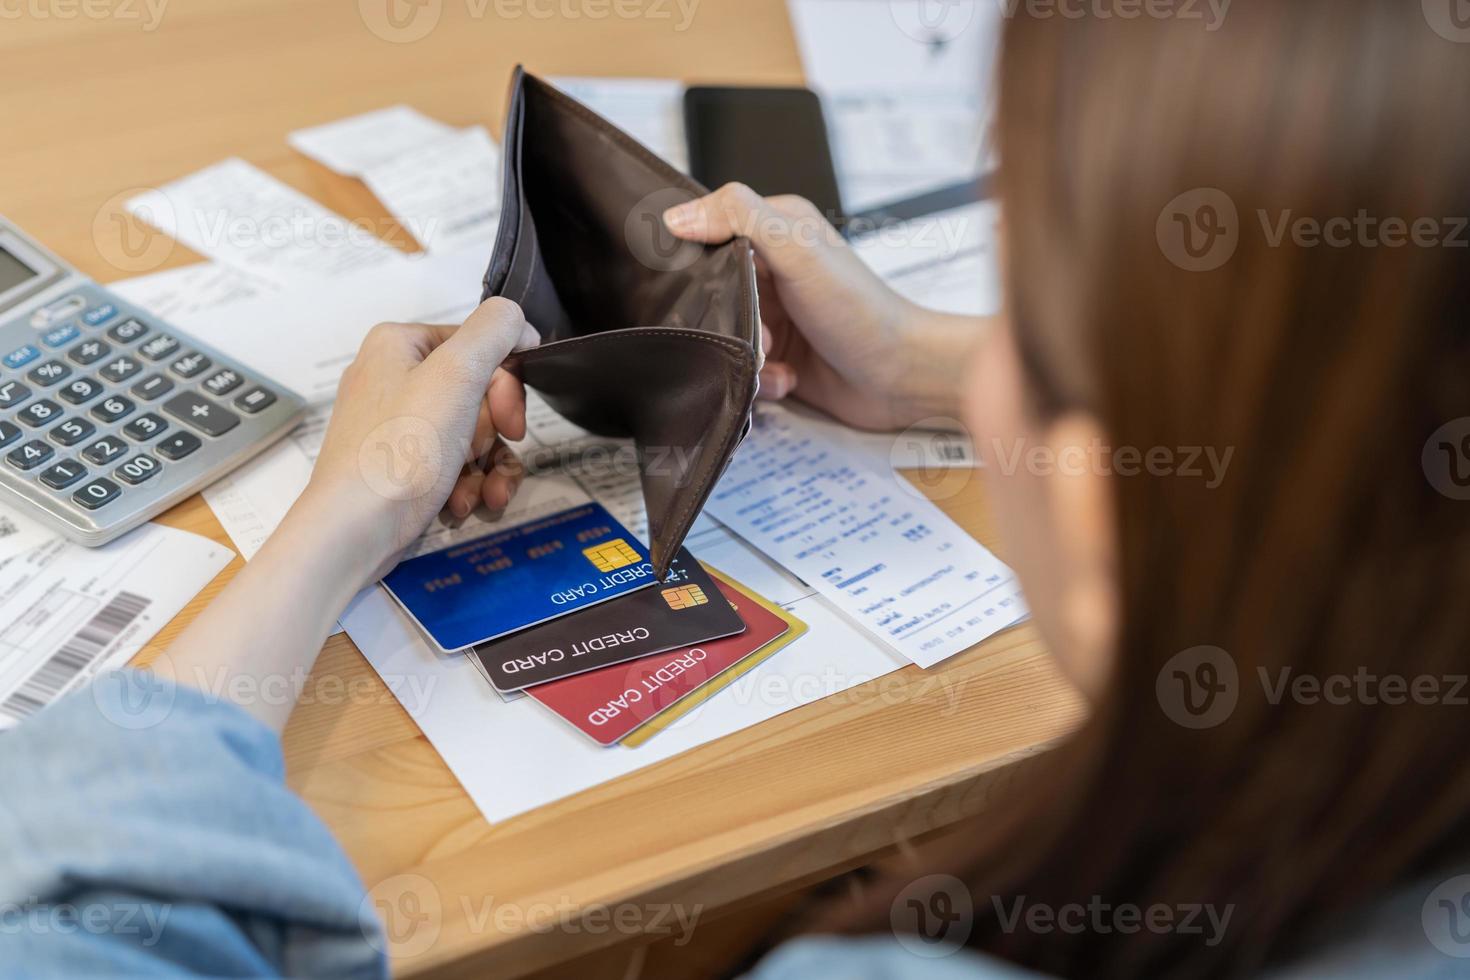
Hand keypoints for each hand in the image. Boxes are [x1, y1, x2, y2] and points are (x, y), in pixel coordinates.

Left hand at [299, 298, 539, 581]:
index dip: (506, 386)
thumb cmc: (400, 449)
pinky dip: (467, 485)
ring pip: (470, 435)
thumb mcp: (457, 374)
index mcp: (399, 345)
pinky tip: (463, 505)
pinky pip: (451, 465)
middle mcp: (392, 378)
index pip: (479, 346)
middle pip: (478, 395)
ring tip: (487, 495)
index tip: (513, 422)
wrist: (354, 529)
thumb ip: (494, 331)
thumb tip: (516, 319)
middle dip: (496, 435)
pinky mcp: (399, 466)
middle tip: (494, 455)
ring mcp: (394, 425)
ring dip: (489, 468)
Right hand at [663, 183, 965, 430]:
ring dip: (745, 354)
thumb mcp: (798, 250)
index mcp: (775, 230)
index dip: (697, 260)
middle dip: (723, 319)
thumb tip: (678, 216)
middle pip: (710, 291)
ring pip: (724, 336)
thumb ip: (740, 218)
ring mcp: (775, 317)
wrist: (901, 375)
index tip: (698, 284)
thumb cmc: (859, 308)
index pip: (711, 231)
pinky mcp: (779, 360)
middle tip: (754, 331)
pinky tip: (789, 379)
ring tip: (775, 358)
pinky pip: (744, 370)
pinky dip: (762, 380)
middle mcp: (774, 272)